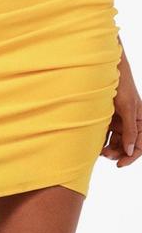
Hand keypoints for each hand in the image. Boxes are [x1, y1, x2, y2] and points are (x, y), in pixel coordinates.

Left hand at [100, 44, 141, 166]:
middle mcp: (131, 121)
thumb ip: (130, 129)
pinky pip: (107, 132)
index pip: (140, 145)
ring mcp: (119, 119)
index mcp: (141, 120)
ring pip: (116, 140)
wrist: (106, 68)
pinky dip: (102, 138)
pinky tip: (96, 143)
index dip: (131, 157)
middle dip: (117, 152)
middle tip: (105, 155)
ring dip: (109, 147)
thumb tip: (130, 151)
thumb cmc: (121, 84)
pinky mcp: (108, 115)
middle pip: (127, 145)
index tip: (120, 164)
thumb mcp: (127, 107)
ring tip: (100, 151)